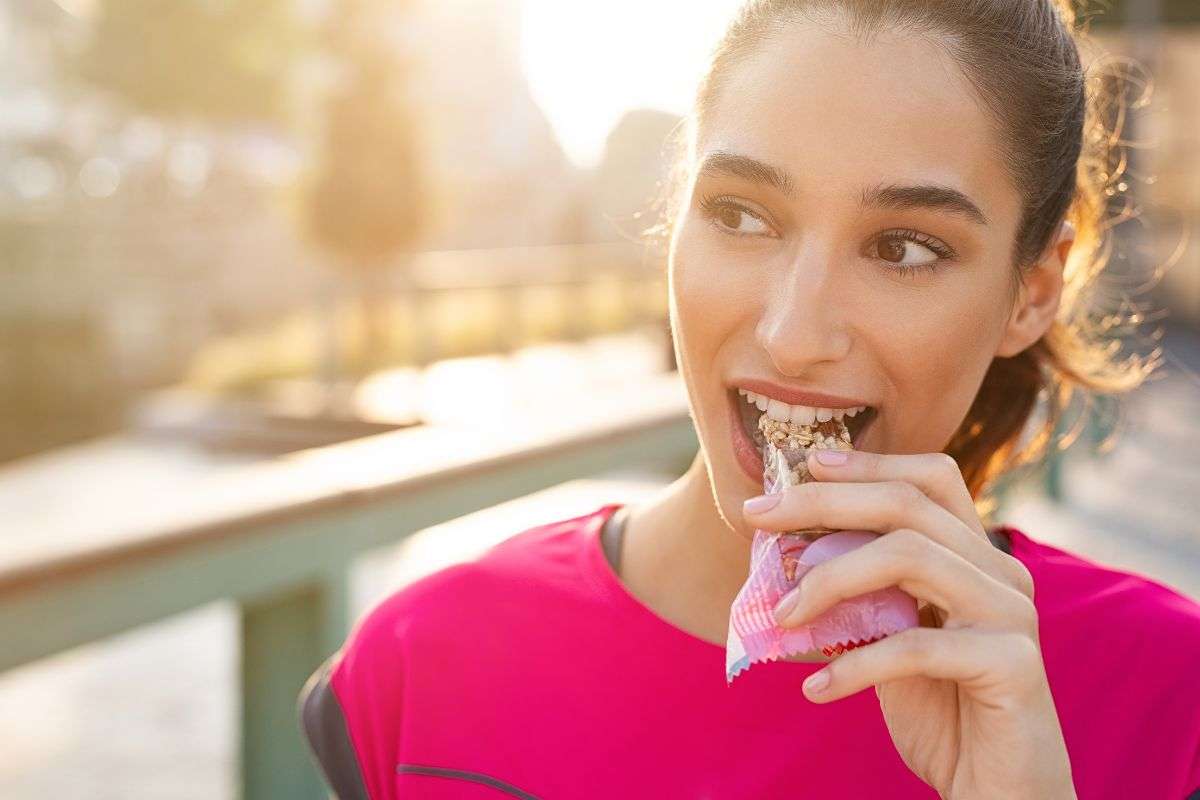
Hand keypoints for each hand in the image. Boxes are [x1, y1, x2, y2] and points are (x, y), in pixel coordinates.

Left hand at [741, 449, 1075, 799]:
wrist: (999, 792)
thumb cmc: (941, 710)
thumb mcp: (890, 638)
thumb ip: (860, 595)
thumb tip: (787, 554)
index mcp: (976, 557)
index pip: (931, 478)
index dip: (870, 462)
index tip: (806, 463)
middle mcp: (1001, 573)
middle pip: (907, 506)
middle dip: (823, 503)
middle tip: (757, 515)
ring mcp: (1012, 615)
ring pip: (910, 557)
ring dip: (829, 580)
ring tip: (780, 617)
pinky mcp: (1012, 666)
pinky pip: (915, 647)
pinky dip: (854, 666)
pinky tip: (816, 689)